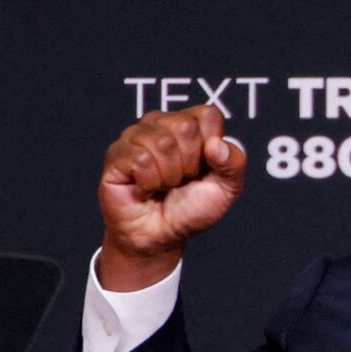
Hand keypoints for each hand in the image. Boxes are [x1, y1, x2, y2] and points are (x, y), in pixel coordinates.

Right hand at [97, 104, 246, 289]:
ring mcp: (136, 136)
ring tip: (163, 185)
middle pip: (185, 126)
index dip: (211, 146)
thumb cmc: (192, 208)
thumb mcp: (227, 189)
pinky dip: (149, 183)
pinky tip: (145, 188)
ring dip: (169, 176)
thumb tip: (217, 144)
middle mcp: (162, 124)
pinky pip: (140, 160)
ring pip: (161, 143)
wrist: (162, 236)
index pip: (207, 115)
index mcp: (191, 125)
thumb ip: (234, 163)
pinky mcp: (116, 154)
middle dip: (190, 163)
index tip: (204, 168)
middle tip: (182, 179)